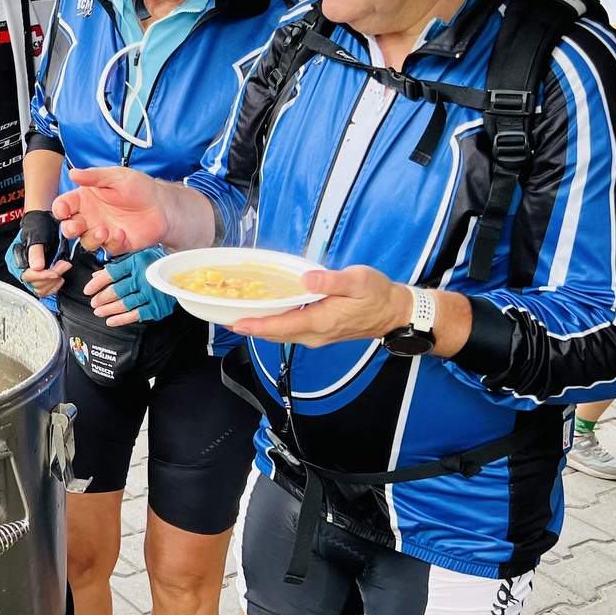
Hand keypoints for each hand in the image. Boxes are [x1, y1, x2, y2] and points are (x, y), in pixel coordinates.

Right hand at [7, 210, 71, 296]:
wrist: (46, 221)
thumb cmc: (39, 224)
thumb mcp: (36, 234)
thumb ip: (35, 251)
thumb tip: (36, 267)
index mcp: (16, 259)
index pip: (27, 276)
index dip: (42, 276)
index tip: (55, 272)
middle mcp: (21, 269)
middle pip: (35, 285)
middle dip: (52, 276)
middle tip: (64, 264)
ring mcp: (31, 274)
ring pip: (41, 290)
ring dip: (54, 281)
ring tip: (63, 266)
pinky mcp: (40, 277)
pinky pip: (45, 290)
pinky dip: (54, 285)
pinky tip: (59, 276)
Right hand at [53, 167, 168, 254]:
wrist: (163, 204)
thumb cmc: (140, 187)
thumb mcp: (116, 176)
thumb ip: (94, 177)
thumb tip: (73, 173)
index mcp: (86, 199)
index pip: (64, 206)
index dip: (60, 209)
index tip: (63, 210)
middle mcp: (91, 217)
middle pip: (70, 228)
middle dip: (69, 229)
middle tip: (77, 226)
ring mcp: (103, 232)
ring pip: (86, 242)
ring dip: (91, 238)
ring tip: (103, 230)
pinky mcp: (118, 244)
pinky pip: (109, 248)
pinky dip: (112, 243)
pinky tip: (120, 233)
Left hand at [85, 246, 172, 326]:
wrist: (185, 276)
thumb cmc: (157, 265)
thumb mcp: (138, 259)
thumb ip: (117, 267)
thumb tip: (96, 277)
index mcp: (138, 262)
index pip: (112, 273)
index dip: (97, 283)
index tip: (87, 290)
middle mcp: (145, 277)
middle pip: (117, 290)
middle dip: (101, 298)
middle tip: (93, 303)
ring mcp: (152, 293)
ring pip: (124, 304)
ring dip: (108, 309)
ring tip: (98, 312)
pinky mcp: (157, 307)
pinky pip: (135, 315)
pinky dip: (121, 319)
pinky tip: (111, 321)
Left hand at [229, 266, 409, 348]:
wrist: (393, 312)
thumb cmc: (377, 294)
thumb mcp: (358, 281)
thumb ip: (331, 281)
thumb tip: (307, 279)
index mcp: (321, 321)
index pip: (282, 326)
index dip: (256, 325)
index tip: (234, 323)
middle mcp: (314, 333)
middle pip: (274, 333)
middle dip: (249, 326)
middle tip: (221, 316)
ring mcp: (316, 335)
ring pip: (280, 334)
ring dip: (258, 326)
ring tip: (233, 315)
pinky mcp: (317, 331)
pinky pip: (288, 331)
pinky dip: (271, 324)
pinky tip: (261, 314)